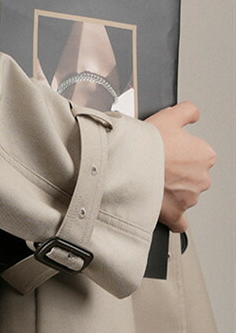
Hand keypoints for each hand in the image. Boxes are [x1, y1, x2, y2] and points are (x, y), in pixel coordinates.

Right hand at [143, 101, 216, 231]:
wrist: (128, 165)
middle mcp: (202, 178)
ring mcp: (189, 198)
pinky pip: (179, 221)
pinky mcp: (175, 214)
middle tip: (155, 165)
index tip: (166, 151)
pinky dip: (172, 217)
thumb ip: (186, 111)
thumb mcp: (168, 116)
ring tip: (149, 180)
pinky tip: (162, 209)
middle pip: (191, 176)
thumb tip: (193, 113)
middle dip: (176, 173)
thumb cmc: (146, 144)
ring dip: (171, 191)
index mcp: (204, 155)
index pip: (197, 154)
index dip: (179, 151)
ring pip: (184, 195)